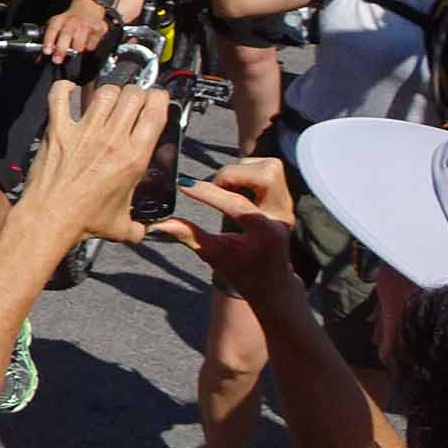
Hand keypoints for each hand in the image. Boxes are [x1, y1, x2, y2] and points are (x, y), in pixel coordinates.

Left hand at [15, 81, 169, 245]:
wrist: (49, 219)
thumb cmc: (84, 222)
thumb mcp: (123, 226)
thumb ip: (139, 226)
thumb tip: (144, 230)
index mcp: (133, 157)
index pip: (155, 111)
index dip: (159, 98)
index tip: (156, 100)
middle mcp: (111, 139)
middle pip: (132, 95)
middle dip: (136, 92)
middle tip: (133, 100)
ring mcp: (84, 132)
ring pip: (104, 92)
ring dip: (110, 91)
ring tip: (108, 99)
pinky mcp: (58, 131)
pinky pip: (60, 97)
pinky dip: (65, 89)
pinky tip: (70, 91)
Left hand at [41, 0, 112, 59]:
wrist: (90, 5)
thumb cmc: (70, 18)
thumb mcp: (57, 24)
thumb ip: (49, 39)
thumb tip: (40, 57)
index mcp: (60, 20)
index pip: (52, 29)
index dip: (48, 40)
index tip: (47, 50)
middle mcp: (72, 22)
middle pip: (66, 35)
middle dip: (61, 49)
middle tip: (57, 59)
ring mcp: (86, 25)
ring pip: (80, 42)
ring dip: (77, 48)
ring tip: (75, 48)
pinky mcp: (99, 29)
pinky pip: (92, 44)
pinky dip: (89, 46)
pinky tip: (87, 42)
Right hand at [150, 158, 297, 303]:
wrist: (271, 280)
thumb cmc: (241, 269)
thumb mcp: (212, 254)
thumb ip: (188, 235)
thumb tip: (159, 223)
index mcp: (266, 233)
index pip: (237, 204)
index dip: (208, 192)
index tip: (184, 185)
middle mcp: (282, 215)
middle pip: (265, 176)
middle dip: (232, 176)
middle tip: (214, 189)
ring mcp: (287, 204)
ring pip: (268, 167)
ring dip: (241, 172)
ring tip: (225, 189)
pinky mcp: (285, 197)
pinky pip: (268, 168)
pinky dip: (249, 171)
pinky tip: (238, 188)